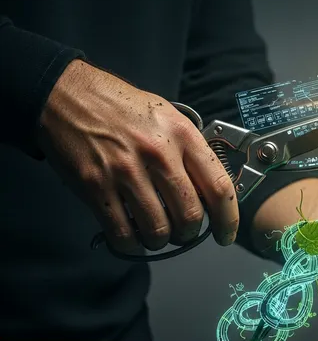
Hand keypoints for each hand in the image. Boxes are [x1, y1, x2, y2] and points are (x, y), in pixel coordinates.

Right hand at [38, 59, 238, 252]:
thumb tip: (207, 190)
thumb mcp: (167, 116)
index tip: (226, 235)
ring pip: (158, 230)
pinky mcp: (95, 186)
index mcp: (182, 135)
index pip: (218, 186)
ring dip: (162, 241)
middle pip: (190, 215)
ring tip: (158, 234)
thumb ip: (189, 150)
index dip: (228, 219)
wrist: (67, 95)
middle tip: (184, 233)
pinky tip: (133, 240)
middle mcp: (158, 153)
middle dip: (191, 234)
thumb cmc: (123, 107)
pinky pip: (122, 232)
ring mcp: (125, 171)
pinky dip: (131, 245)